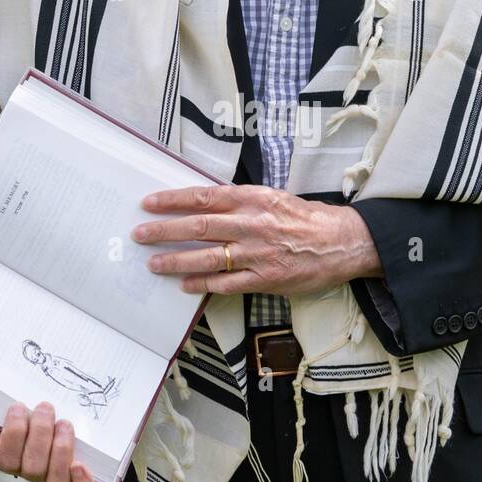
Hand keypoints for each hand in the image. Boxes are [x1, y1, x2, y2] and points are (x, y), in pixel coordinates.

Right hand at [0, 401, 98, 481]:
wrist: (52, 413)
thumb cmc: (29, 415)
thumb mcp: (6, 417)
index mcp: (13, 461)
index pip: (7, 461)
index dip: (13, 434)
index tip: (18, 407)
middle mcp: (34, 473)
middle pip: (33, 468)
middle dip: (39, 433)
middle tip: (45, 408)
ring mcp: (56, 477)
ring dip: (60, 450)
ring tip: (63, 424)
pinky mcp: (80, 480)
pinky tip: (80, 464)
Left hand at [130, 184, 383, 295]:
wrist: (341, 242)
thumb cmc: (305, 218)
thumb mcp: (272, 198)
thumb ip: (240, 202)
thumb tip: (204, 203)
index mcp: (254, 199)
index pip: (204, 197)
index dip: (173, 200)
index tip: (149, 203)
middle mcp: (253, 224)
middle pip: (199, 226)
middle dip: (164, 231)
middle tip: (139, 234)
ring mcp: (258, 253)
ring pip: (208, 257)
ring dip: (176, 260)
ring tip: (153, 263)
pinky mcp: (266, 279)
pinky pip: (227, 283)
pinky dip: (203, 283)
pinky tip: (185, 285)